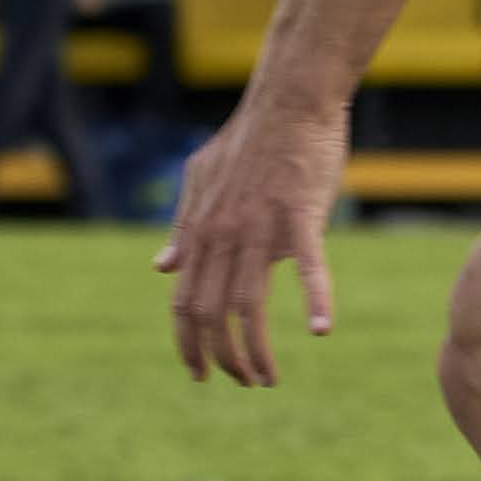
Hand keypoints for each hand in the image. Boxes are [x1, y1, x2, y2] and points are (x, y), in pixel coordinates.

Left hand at [148, 84, 347, 386]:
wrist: (289, 98)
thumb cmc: (249, 138)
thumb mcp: (200, 180)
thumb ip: (182, 228)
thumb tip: (160, 269)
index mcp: (200, 229)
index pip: (182, 302)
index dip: (186, 344)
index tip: (198, 374)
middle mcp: (223, 232)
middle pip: (211, 312)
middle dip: (221, 358)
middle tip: (242, 382)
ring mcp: (260, 225)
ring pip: (249, 303)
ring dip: (256, 351)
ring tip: (267, 378)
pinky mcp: (300, 214)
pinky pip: (308, 265)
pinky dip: (315, 299)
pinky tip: (320, 330)